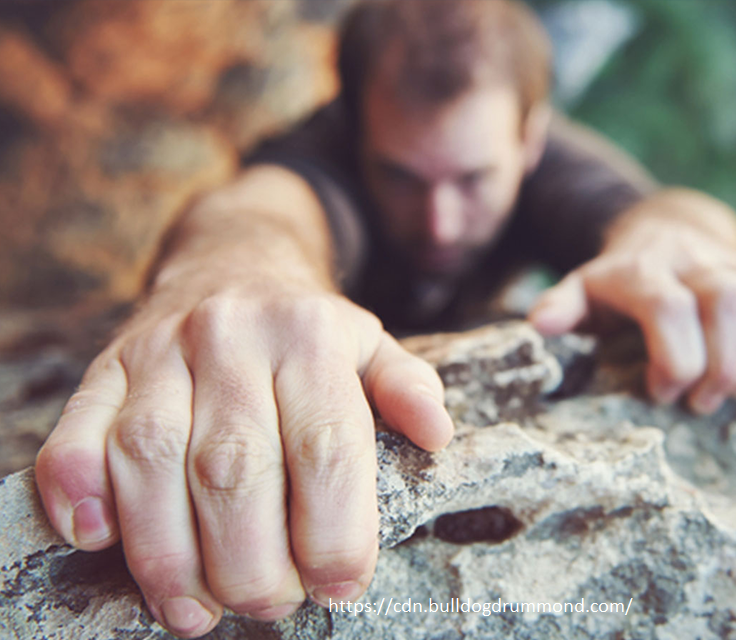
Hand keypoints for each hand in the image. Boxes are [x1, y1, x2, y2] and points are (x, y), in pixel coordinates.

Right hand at [35, 283, 452, 636]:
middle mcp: (232, 337)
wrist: (231, 260)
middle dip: (252, 563)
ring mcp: (159, 351)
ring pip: (151, 460)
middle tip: (269, 604)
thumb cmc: (306, 330)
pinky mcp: (104, 369)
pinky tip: (98, 539)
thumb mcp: (370, 344)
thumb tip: (436, 435)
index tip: (340, 585)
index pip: (326, 446)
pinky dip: (76, 492)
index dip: (334, 532)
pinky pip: (75, 433)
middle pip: (236, 467)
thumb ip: (405, 386)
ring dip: (168, 555)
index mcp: (311, 336)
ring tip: (196, 610)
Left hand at [528, 217, 735, 413]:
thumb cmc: (617, 284)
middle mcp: (692, 260)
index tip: (662, 393)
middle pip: (728, 299)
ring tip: (734, 390)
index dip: (674, 359)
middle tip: (701, 401)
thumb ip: (563, 304)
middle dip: (723, 362)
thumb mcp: (582, 290)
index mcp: (641, 269)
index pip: (670, 306)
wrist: (661, 235)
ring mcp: (733, 263)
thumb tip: (541, 324)